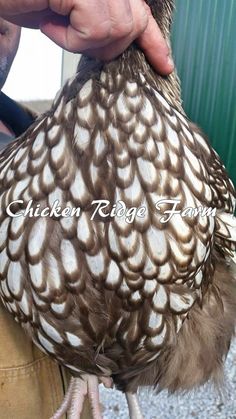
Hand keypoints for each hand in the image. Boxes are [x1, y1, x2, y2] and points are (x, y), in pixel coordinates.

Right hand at [0, 0, 173, 74]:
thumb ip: (102, 24)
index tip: (165, 66)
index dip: (155, 44)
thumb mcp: (73, 16)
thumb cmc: (31, 0)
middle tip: (72, 34)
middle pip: (130, 28)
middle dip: (103, 45)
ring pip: (113, 31)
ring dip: (81, 40)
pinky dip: (69, 37)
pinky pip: (93, 30)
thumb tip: (120, 46)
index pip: (142, 17)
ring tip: (58, 22)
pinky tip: (52, 20)